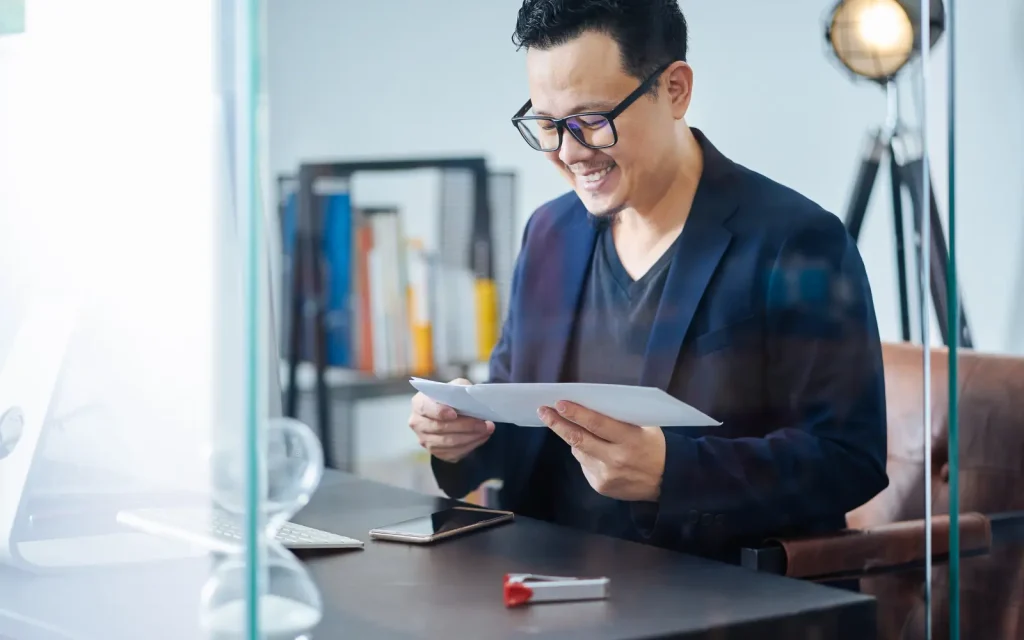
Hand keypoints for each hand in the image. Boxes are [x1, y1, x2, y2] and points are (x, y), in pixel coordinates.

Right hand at [408, 378, 494, 462]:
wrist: (450, 413)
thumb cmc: (451, 398)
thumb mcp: (455, 386)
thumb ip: (460, 388)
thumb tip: (470, 396)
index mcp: (419, 403)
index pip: (425, 408)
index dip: (439, 412)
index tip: (454, 414)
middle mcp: (418, 423)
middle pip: (440, 428)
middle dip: (465, 426)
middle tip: (484, 424)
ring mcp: (425, 440)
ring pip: (448, 443)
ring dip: (471, 437)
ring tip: (487, 430)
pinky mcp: (437, 452)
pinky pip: (454, 453)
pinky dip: (470, 445)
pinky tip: (481, 437)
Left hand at [538, 402, 665, 501]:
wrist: (666, 481)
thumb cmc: (654, 446)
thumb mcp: (646, 426)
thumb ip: (621, 418)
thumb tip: (590, 404)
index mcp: (629, 440)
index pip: (597, 424)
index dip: (576, 413)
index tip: (558, 404)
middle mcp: (615, 459)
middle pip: (579, 439)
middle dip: (557, 424)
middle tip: (543, 411)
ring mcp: (606, 475)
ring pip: (578, 451)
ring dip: (571, 437)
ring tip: (566, 425)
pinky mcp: (600, 486)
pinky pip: (584, 464)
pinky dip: (584, 453)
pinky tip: (592, 449)